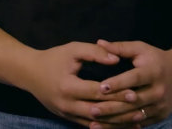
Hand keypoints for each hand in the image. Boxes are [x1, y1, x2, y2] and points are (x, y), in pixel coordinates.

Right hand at [23, 42, 143, 128]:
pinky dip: (106, 126)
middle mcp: (67, 104)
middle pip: (98, 111)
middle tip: (141, 109)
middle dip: (120, 111)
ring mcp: (67, 114)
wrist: (29, 73)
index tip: (135, 92)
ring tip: (137, 120)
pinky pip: (90, 126)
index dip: (116, 93)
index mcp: (68, 87)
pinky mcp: (68, 118)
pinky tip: (122, 126)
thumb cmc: (53, 58)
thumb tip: (116, 59)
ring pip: (95, 123)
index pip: (97, 92)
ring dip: (116, 123)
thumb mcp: (73, 50)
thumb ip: (94, 52)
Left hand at [88, 39, 171, 126]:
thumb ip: (120, 48)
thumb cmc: (156, 58)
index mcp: (154, 72)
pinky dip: (123, 126)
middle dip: (111, 107)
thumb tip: (99, 42)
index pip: (135, 79)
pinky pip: (139, 123)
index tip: (100, 88)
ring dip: (114, 120)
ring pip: (134, 116)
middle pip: (133, 101)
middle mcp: (159, 91)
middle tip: (91, 109)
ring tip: (95, 121)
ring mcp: (160, 106)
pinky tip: (107, 126)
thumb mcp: (141, 49)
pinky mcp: (160, 116)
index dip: (118, 83)